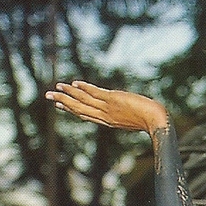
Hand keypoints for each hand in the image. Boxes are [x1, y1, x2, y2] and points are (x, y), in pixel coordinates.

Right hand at [45, 81, 168, 134]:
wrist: (156, 120)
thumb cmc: (149, 120)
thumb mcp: (132, 118)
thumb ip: (123, 115)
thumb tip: (124, 108)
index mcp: (107, 121)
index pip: (85, 115)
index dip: (71, 109)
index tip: (59, 104)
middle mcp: (104, 116)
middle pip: (78, 109)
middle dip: (63, 101)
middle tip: (48, 95)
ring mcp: (108, 108)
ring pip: (83, 100)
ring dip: (69, 93)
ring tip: (57, 87)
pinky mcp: (113, 100)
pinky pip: (94, 93)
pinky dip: (84, 88)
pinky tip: (75, 83)